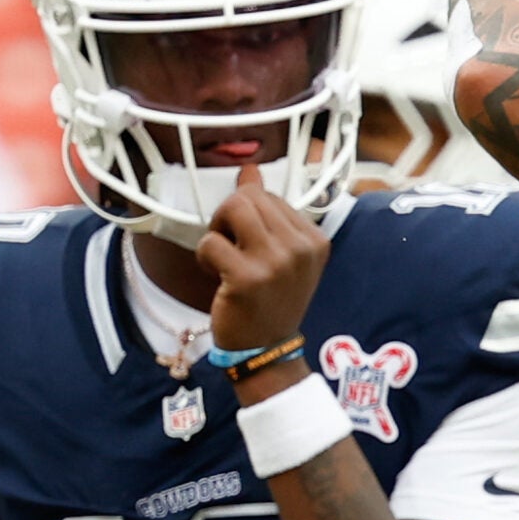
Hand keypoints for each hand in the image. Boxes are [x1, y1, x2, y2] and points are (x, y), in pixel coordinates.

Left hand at [196, 183, 326, 357]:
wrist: (266, 350)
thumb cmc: (270, 300)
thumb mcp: (280, 255)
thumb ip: (267, 211)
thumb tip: (249, 169)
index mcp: (314, 240)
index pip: (270, 196)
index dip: (249, 215)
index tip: (249, 245)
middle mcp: (301, 248)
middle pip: (250, 196)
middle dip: (229, 216)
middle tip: (230, 247)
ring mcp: (276, 262)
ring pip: (232, 207)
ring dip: (217, 230)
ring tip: (222, 256)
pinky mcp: (248, 277)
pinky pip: (210, 241)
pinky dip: (204, 256)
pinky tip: (216, 277)